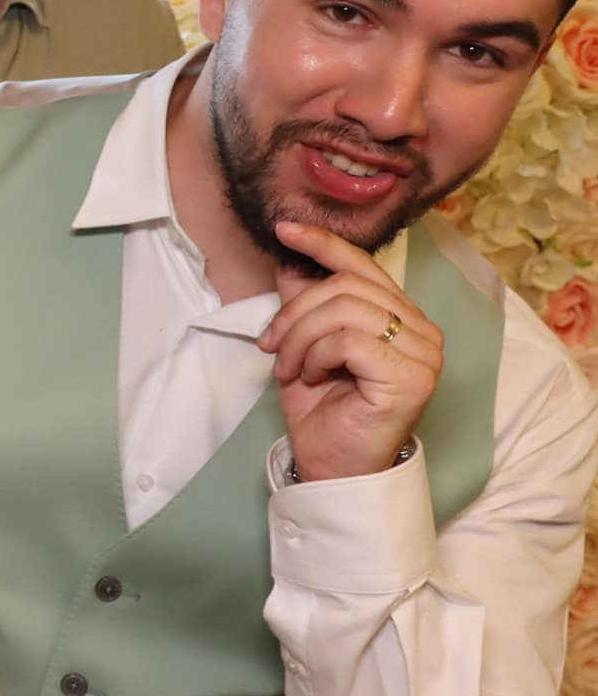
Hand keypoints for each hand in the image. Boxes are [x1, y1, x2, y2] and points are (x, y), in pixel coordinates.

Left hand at [257, 222, 442, 481]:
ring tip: (290, 369)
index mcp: (400, 317)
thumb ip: (303, 304)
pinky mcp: (414, 376)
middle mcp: (421, 330)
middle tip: (271, 348)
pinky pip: (349, 340)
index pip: (363, 266)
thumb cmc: (324, 411)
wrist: (332, 466)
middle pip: (345, 286)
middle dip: (294, 313)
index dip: (323, 242)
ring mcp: (424, 353)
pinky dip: (316, 355)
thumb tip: (290, 258)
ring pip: (344, 310)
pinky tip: (310, 378)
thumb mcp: (303, 347)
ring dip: (300, 338)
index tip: (284, 229)